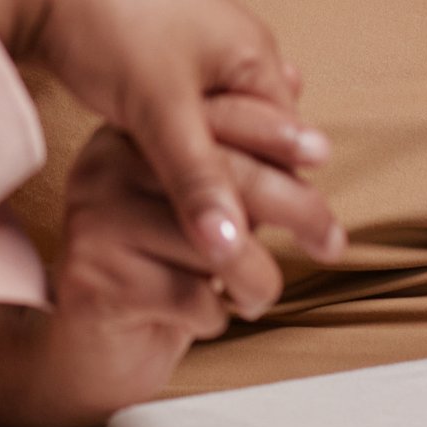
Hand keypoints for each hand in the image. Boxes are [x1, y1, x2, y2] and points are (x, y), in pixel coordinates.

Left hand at [0, 0, 327, 285]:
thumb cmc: (108, 25)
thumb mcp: (160, 108)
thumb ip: (201, 181)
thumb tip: (234, 254)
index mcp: (254, 52)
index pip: (290, 144)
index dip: (276, 196)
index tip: (252, 247)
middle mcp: (234, 46)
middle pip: (258, 135)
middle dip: (247, 181)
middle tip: (224, 238)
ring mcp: (194, 46)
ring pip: (218, 125)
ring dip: (210, 162)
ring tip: (194, 210)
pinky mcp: (155, 53)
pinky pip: (183, 111)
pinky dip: (179, 140)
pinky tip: (163, 165)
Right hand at [0, 102, 342, 426]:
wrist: (96, 346)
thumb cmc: (161, 267)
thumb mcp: (201, 205)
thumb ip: (236, 154)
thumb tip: (293, 80)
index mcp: (130, 136)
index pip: (210, 116)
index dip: (272, 132)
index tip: (323, 156)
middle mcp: (105, 166)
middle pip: (221, 174)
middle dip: (295, 207)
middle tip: (331, 243)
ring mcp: (96, 220)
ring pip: (215, 245)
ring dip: (258, 281)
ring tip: (254, 295)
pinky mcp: (96, 277)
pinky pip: (191, 296)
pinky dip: (214, 317)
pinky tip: (195, 316)